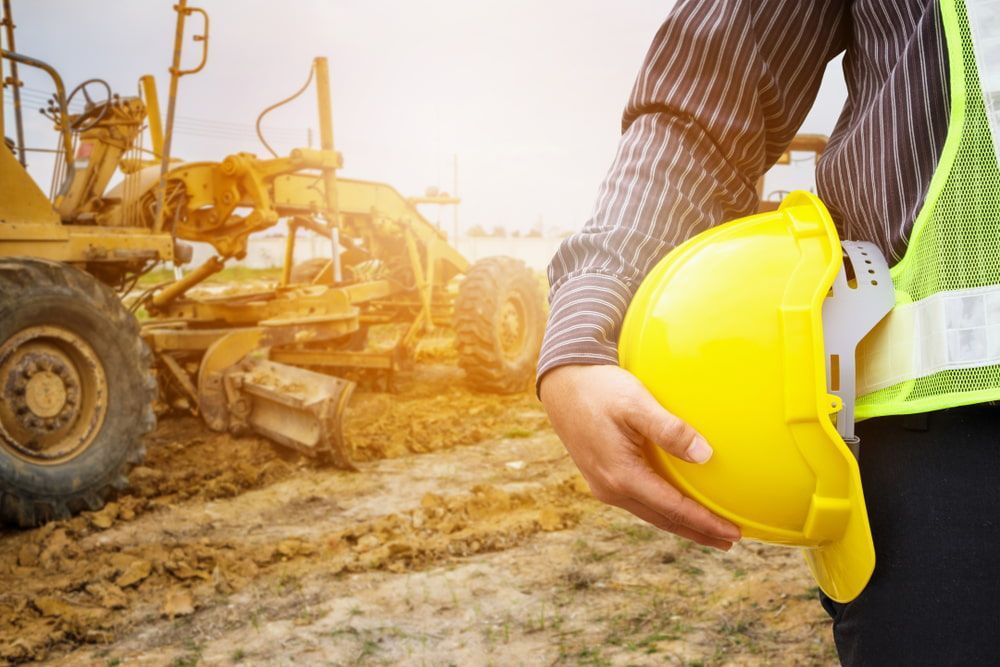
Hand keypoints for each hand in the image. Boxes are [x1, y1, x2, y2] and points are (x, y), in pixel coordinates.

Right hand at [540, 364, 740, 549]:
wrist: (562, 382)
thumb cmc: (600, 388)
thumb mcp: (637, 404)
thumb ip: (670, 430)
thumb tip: (706, 456)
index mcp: (622, 476)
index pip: (673, 509)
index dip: (705, 522)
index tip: (734, 533)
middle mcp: (610, 488)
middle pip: (663, 520)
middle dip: (697, 532)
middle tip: (729, 542)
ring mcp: (603, 485)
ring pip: (650, 513)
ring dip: (680, 523)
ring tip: (708, 529)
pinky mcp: (601, 476)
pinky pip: (638, 501)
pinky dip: (662, 509)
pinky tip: (674, 504)